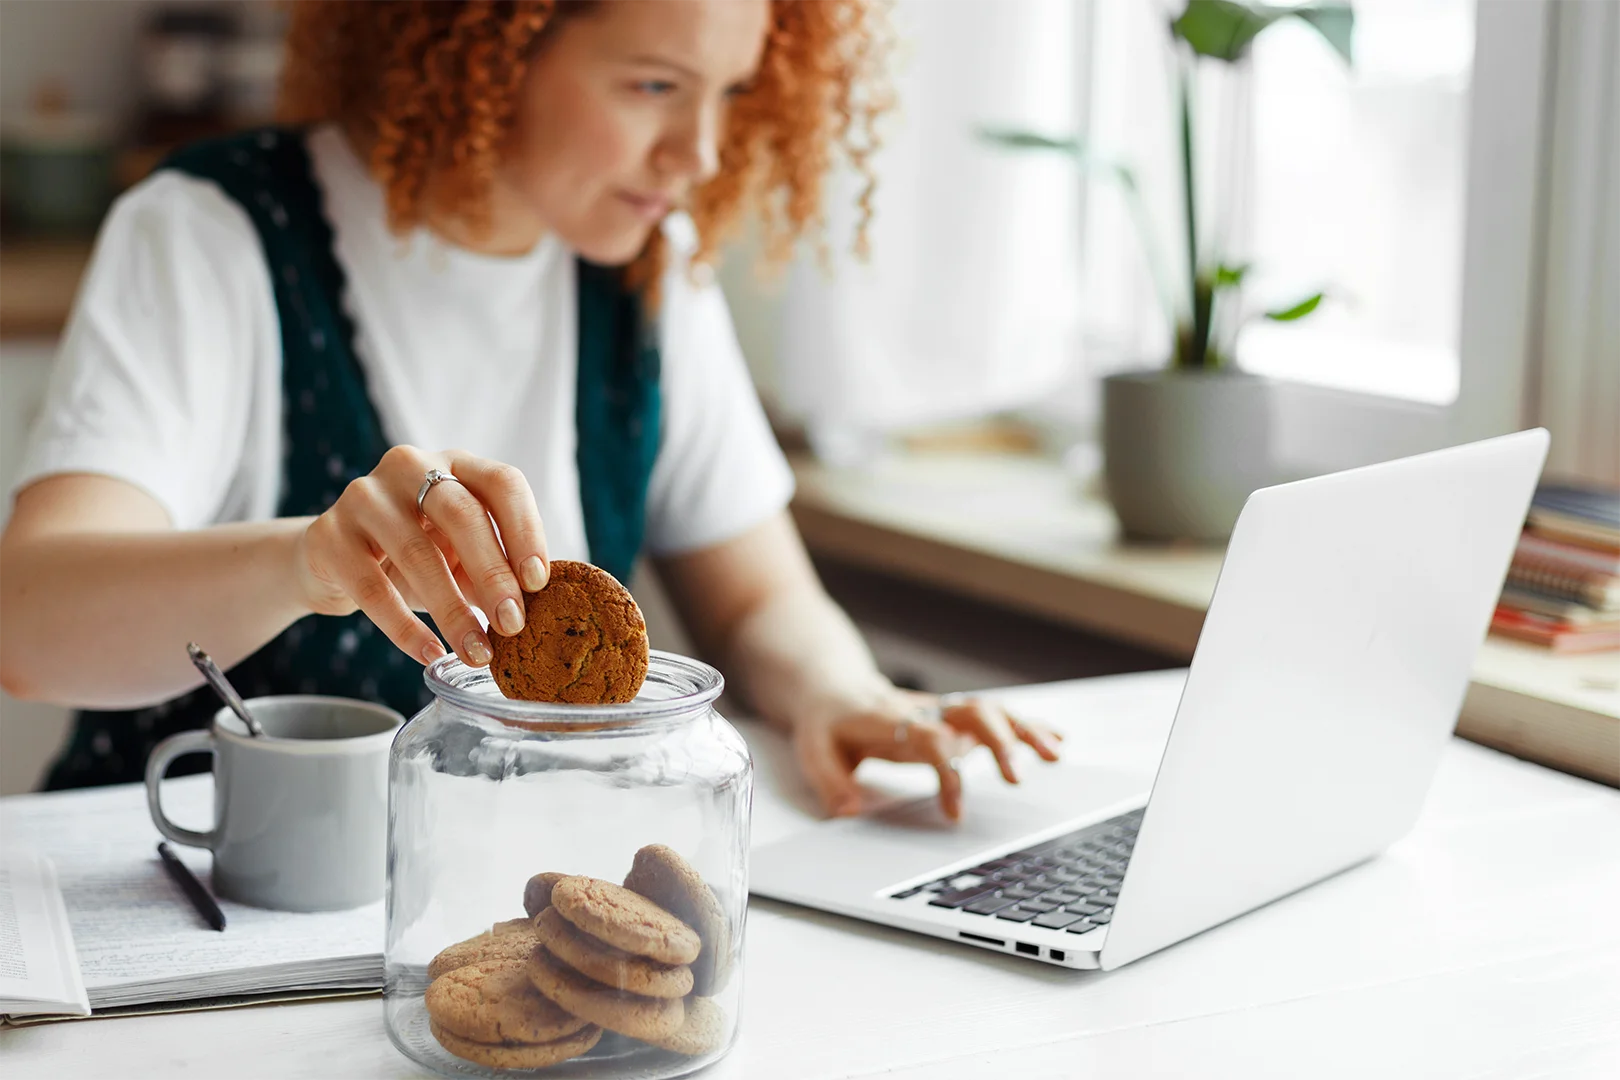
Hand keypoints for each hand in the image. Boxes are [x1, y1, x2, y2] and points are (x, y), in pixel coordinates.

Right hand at [294, 446, 549, 666]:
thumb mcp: (458, 556)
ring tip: (476, 652)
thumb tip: (530, 612)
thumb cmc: (413, 555)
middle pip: (462, 513)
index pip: (502, 483)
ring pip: (417, 554)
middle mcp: (409, 467)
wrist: (330, 561)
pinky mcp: (329, 536)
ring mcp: (364, 497)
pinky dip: (405, 627)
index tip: (539, 583)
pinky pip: (372, 588)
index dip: (526, 531)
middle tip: (512, 624)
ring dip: (452, 610)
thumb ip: (492, 572)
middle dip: (493, 573)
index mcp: (455, 464)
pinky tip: (430, 654)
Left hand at [792, 688, 1062, 820]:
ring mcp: (942, 711)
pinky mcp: (953, 717)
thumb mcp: (812, 751)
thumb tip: (850, 812)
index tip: (958, 812)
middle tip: (1018, 778)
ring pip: (990, 710)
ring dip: (1024, 729)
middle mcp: (924, 711)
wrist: (832, 686)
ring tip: (1055, 753)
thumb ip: (831, 783)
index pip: (929, 739)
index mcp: (890, 719)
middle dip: (999, 742)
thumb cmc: (826, 723)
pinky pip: (995, 716)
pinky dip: (1026, 724)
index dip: (948, 772)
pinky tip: (1056, 738)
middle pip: (970, 712)